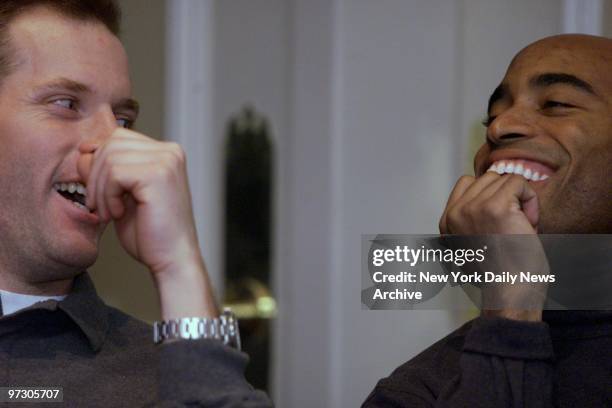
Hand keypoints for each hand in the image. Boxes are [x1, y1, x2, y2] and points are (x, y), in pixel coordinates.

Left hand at [77, 128, 217, 318]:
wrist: (172, 260)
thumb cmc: (151, 233)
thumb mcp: (121, 195)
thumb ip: (107, 170)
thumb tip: (84, 150)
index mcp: (166, 153)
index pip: (118, 137)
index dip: (98, 162)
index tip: (100, 194)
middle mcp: (170, 152)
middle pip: (111, 143)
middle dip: (96, 176)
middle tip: (101, 207)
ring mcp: (167, 161)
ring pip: (110, 157)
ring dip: (101, 189)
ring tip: (111, 212)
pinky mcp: (159, 174)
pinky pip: (115, 173)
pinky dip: (108, 196)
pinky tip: (118, 213)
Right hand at [439, 172, 546, 320]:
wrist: (510, 291)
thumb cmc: (499, 275)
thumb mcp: (470, 246)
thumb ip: (469, 221)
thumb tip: (487, 194)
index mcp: (447, 221)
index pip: (467, 182)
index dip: (489, 193)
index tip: (499, 218)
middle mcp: (456, 213)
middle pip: (487, 178)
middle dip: (504, 196)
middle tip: (512, 225)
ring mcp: (474, 208)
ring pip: (502, 178)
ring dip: (518, 198)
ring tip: (519, 225)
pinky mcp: (496, 207)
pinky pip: (518, 181)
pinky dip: (530, 198)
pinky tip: (528, 221)